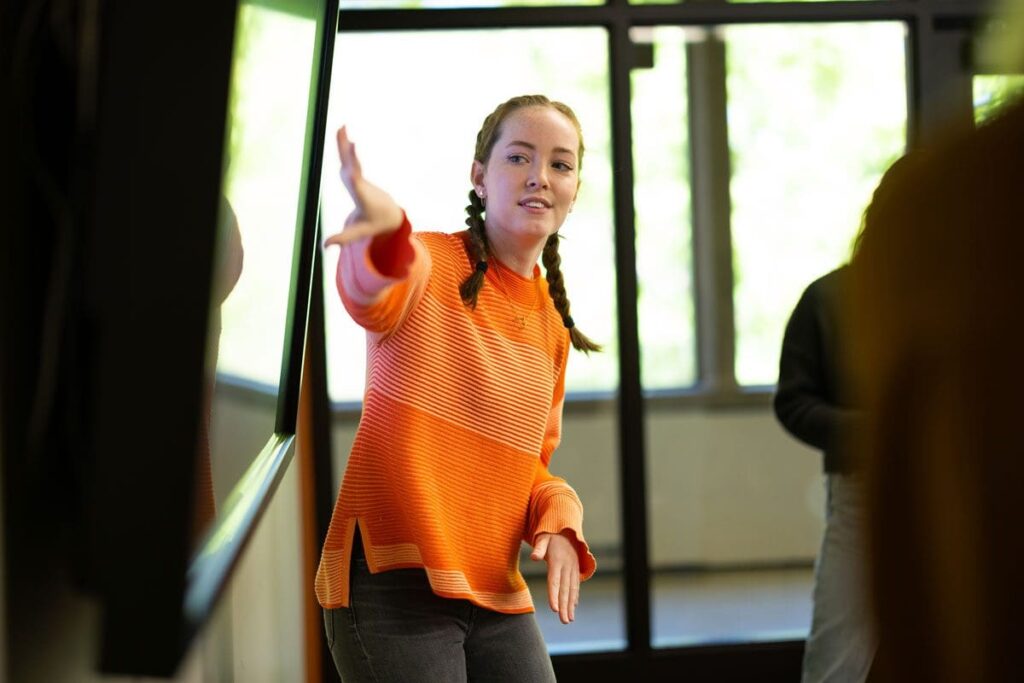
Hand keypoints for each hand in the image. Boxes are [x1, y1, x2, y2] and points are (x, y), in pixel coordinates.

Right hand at [323, 126, 403, 247]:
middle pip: (353, 167)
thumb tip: (324, 246)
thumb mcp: (360, 232)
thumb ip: (343, 238)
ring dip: (344, 144)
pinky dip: (343, 144)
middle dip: (350, 155)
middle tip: (349, 140)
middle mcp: (361, 184)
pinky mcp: (355, 173)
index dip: (355, 171)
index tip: (354, 163)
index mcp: (362, 196)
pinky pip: (349, 156)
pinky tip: (342, 129)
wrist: (391, 213)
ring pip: (350, 158)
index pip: (357, 183)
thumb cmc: (375, 223)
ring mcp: (358, 177)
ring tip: (342, 127)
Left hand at [531, 532, 579, 623]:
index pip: (555, 581)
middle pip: (565, 589)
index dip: (554, 595)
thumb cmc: (551, 536)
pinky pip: (575, 586)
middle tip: (564, 621)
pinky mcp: (575, 571)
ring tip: (568, 619)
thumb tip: (533, 557)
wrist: (567, 531)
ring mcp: (573, 569)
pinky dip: (574, 597)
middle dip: (564, 606)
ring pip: (572, 590)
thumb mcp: (543, 538)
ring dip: (570, 605)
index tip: (554, 609)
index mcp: (558, 561)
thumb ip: (538, 548)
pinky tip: (573, 607)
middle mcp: (567, 567)